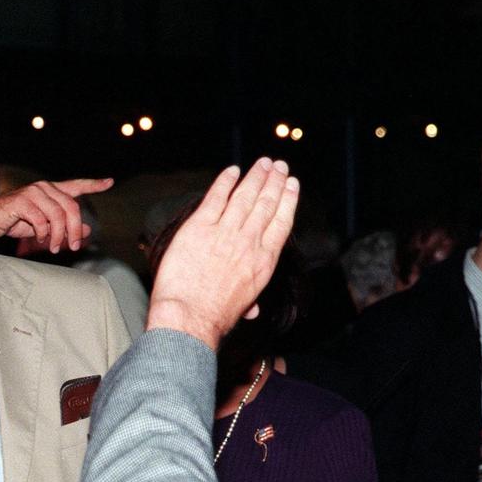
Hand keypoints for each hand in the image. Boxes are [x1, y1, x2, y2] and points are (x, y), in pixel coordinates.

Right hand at [0, 177, 112, 251]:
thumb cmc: (17, 222)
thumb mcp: (45, 227)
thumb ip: (65, 227)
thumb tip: (87, 231)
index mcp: (52, 191)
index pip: (76, 185)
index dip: (94, 184)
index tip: (110, 183)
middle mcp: (44, 188)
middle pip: (72, 207)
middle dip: (75, 230)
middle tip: (74, 247)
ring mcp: (33, 192)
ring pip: (58, 214)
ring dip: (59, 235)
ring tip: (54, 248)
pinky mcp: (22, 201)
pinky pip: (41, 219)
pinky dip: (44, 233)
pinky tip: (41, 239)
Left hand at [145, 158, 298, 347]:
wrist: (190, 317)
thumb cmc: (214, 318)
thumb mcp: (242, 309)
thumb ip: (250, 301)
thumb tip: (254, 310)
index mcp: (264, 261)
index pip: (282, 222)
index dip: (288, 199)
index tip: (292, 184)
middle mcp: (248, 242)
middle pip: (266, 204)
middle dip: (274, 182)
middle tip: (279, 166)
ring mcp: (224, 232)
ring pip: (245, 196)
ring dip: (256, 177)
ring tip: (263, 163)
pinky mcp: (199, 227)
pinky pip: (215, 197)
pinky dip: (225, 182)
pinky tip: (232, 171)